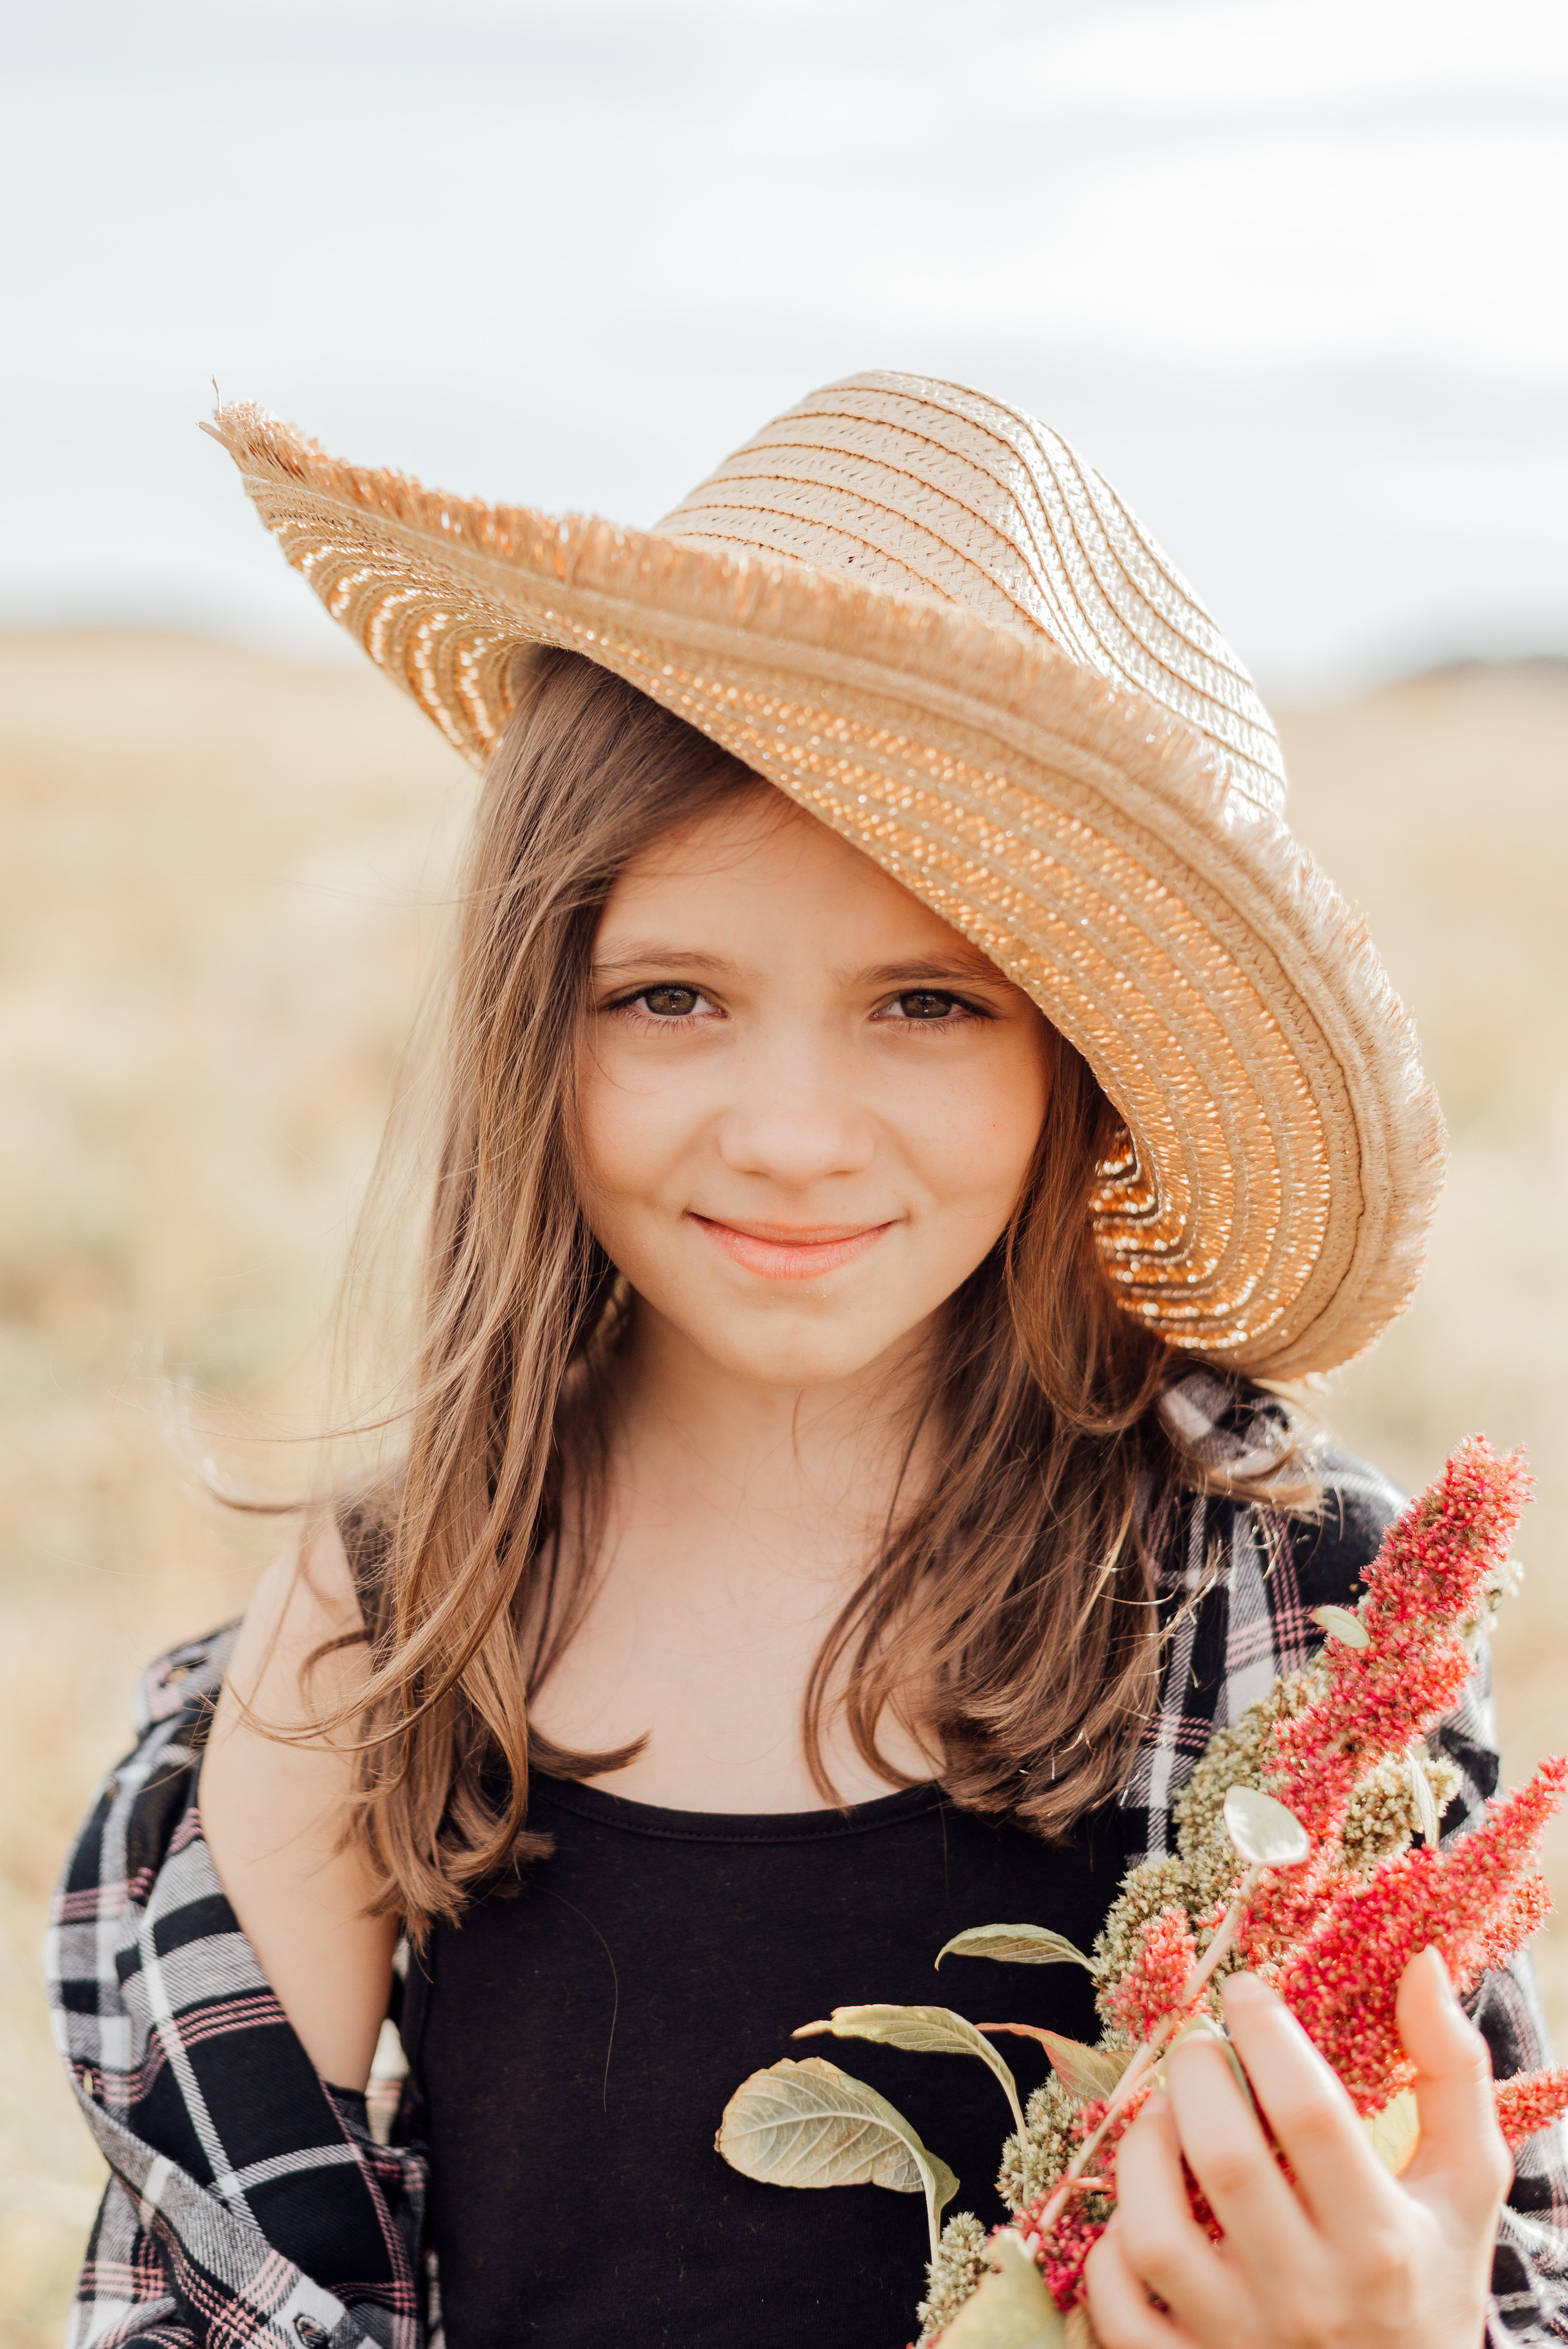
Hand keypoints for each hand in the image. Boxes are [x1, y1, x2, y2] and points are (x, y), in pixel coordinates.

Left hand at [1082, 1948, 1509, 2347]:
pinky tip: (1138, 2213)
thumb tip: (1421, 1963)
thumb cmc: (1429, 2279)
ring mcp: (1244, 2343)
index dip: (1265, 2032)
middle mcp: (1312, 2296)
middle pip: (1225, 2160)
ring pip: (1157, 2236)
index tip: (1244, 1990)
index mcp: (1382, 2241)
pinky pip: (1119, 2311)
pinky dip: (1109, 2252)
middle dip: (1196, 2074)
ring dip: (1143, 2152)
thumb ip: (1452, 2074)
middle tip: (1198, 2044)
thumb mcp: (1465, 2186)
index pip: (1309, 2112)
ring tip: (1163, 2116)